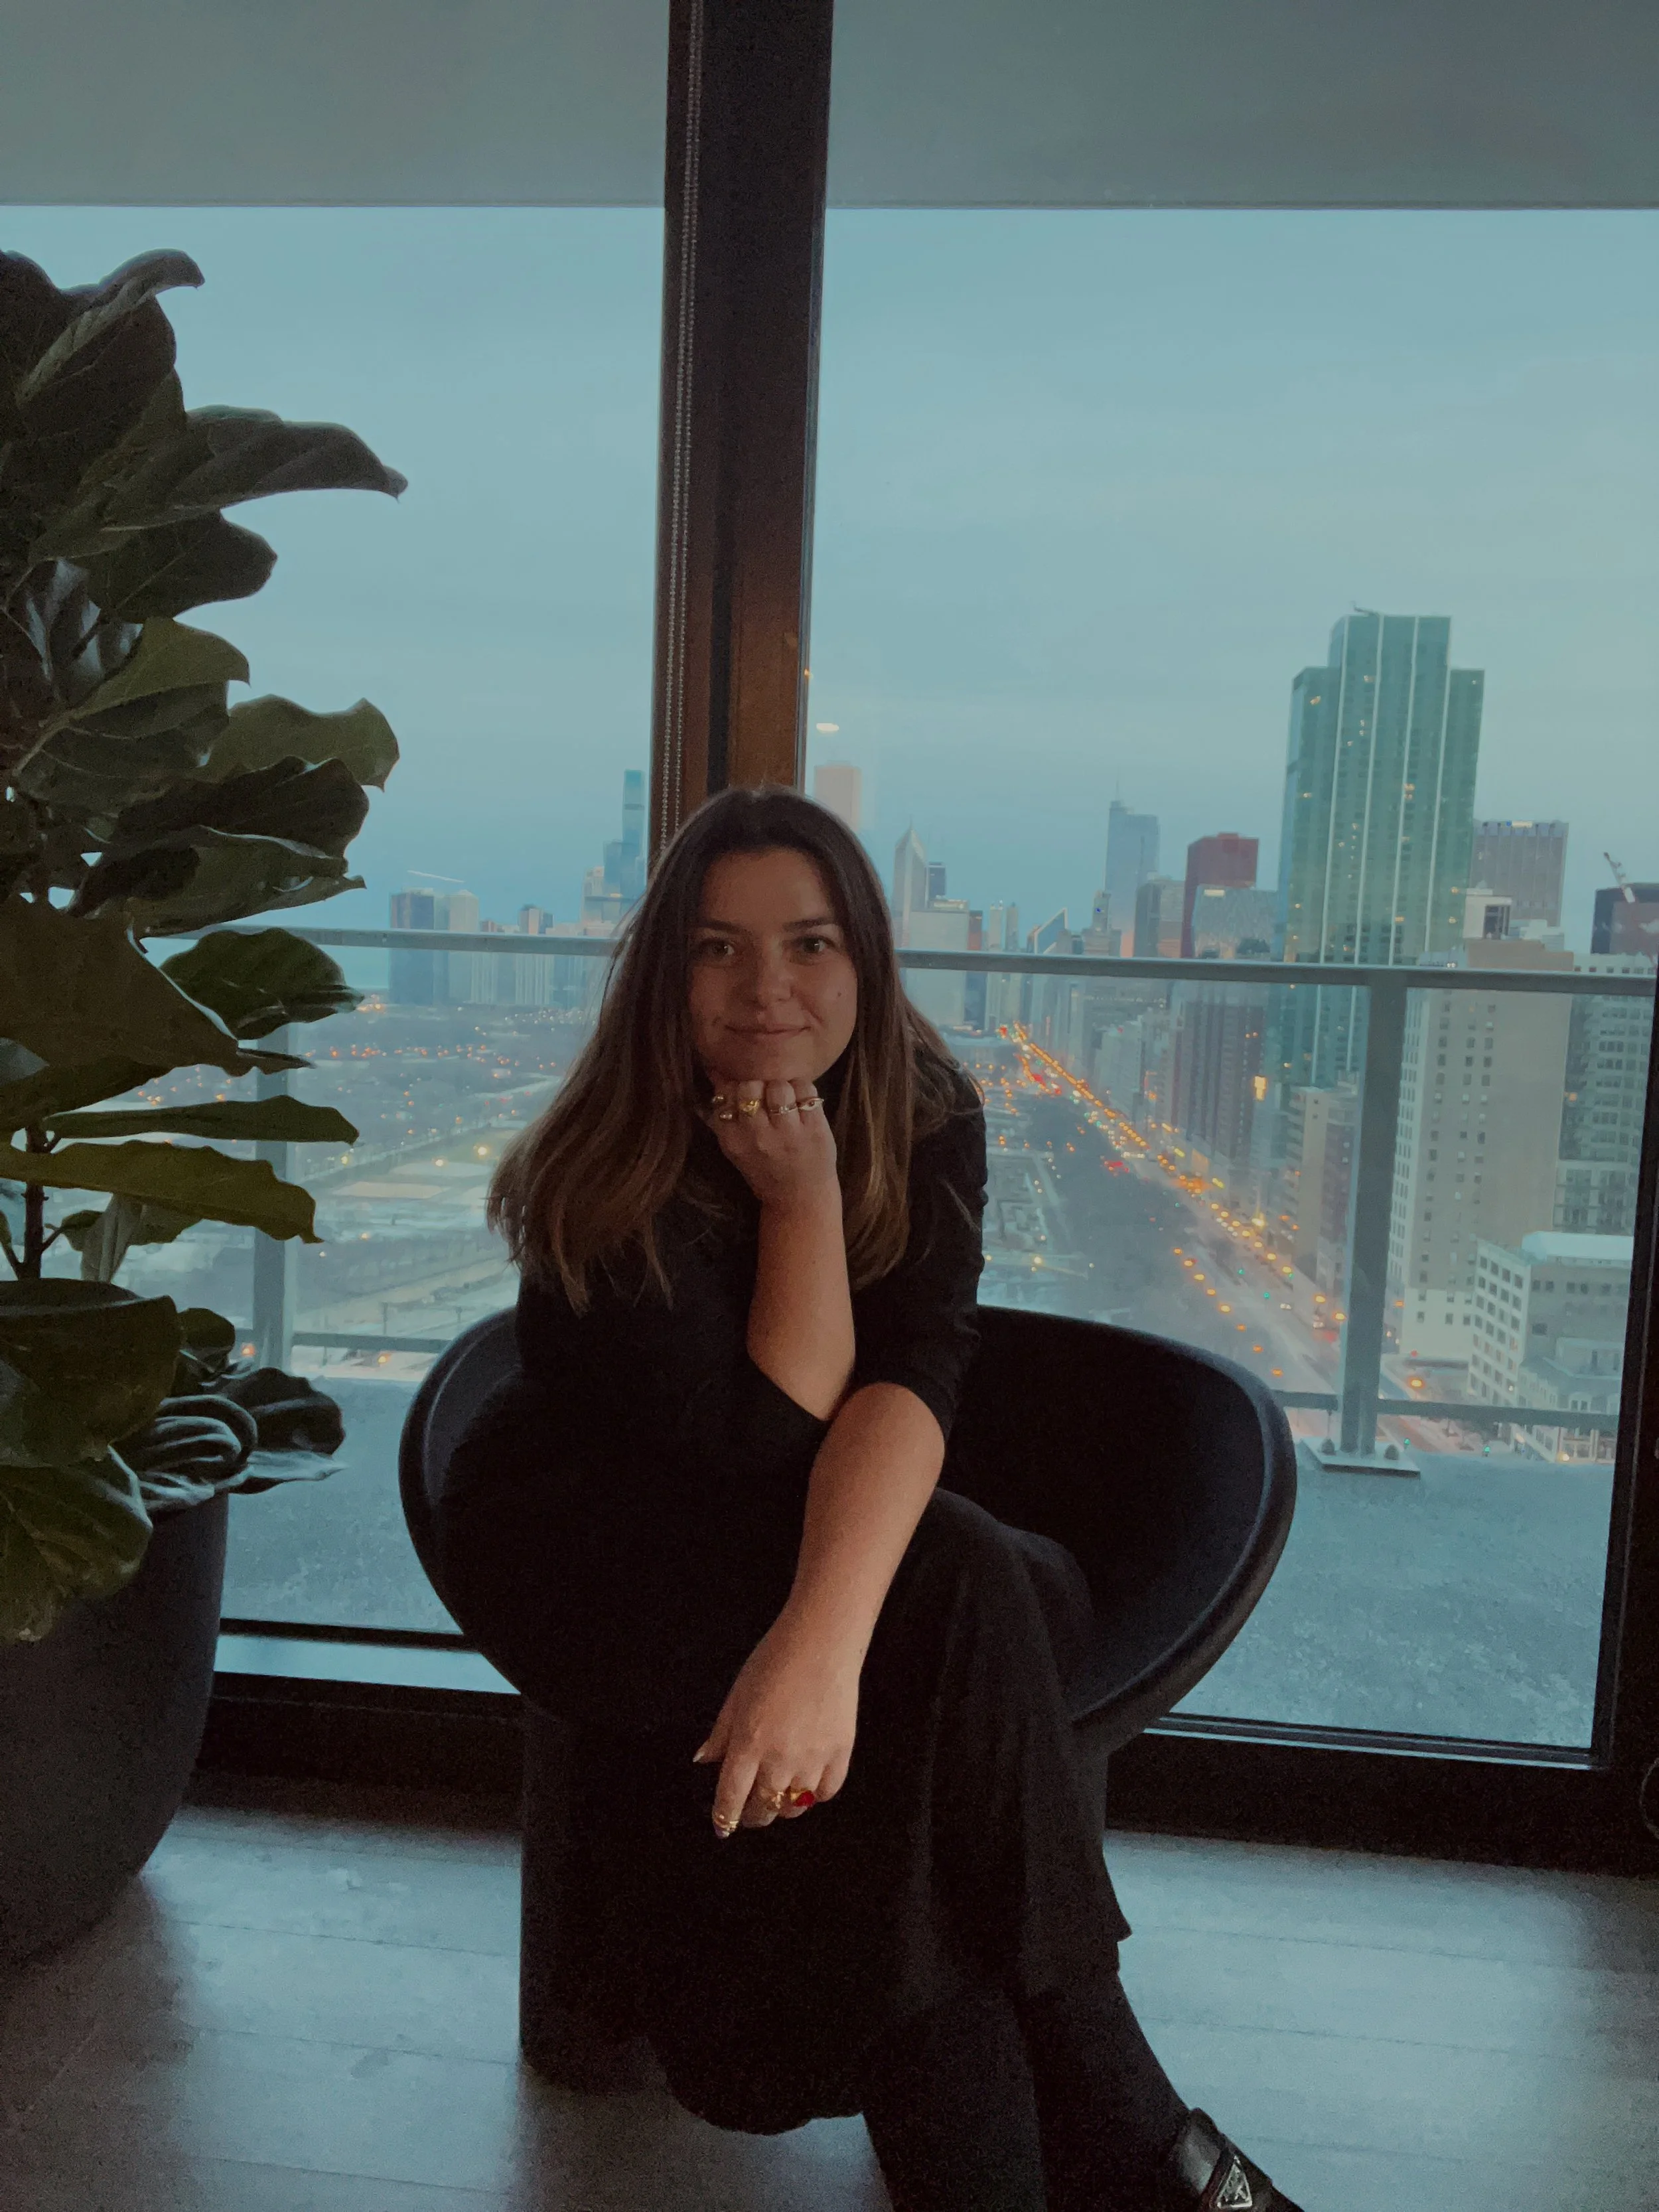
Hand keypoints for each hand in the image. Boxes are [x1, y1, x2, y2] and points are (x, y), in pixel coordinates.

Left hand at [691, 1608, 857, 1835]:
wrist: (822, 1642)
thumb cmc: (773, 1662)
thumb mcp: (736, 1695)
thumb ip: (721, 1733)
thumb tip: (704, 1760)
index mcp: (748, 1745)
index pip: (731, 1798)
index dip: (724, 1817)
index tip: (721, 1826)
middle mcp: (779, 1760)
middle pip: (763, 1810)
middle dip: (752, 1816)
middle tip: (749, 1810)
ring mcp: (813, 1760)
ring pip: (795, 1807)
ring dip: (783, 1806)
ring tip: (779, 1794)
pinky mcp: (841, 1754)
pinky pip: (826, 1792)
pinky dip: (815, 1793)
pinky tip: (809, 1781)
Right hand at [701, 1078, 838, 1212]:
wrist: (798, 1199)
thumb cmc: (765, 1169)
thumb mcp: (736, 1146)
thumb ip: (725, 1111)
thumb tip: (716, 1070)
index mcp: (732, 1138)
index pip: (726, 1093)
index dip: (737, 1088)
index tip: (747, 1098)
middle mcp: (757, 1135)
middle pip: (750, 1086)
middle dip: (759, 1086)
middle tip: (767, 1098)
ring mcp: (787, 1133)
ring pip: (779, 1086)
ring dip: (783, 1088)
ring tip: (787, 1101)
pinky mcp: (814, 1129)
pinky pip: (806, 1090)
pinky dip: (805, 1091)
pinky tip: (803, 1103)